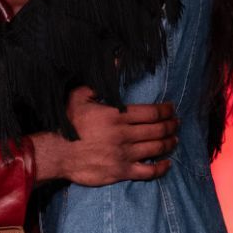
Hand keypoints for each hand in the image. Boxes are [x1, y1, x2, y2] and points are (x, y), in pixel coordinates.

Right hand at [31, 92, 178, 185]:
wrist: (56, 152)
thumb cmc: (67, 123)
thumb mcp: (80, 96)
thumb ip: (101, 82)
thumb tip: (116, 61)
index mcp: (118, 115)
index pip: (152, 112)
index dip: (166, 110)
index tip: (172, 109)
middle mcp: (125, 134)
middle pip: (157, 129)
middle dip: (171, 125)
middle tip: (177, 123)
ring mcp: (124, 154)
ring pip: (155, 148)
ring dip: (168, 143)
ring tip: (174, 140)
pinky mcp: (120, 172)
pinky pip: (147, 171)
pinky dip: (160, 168)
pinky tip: (166, 164)